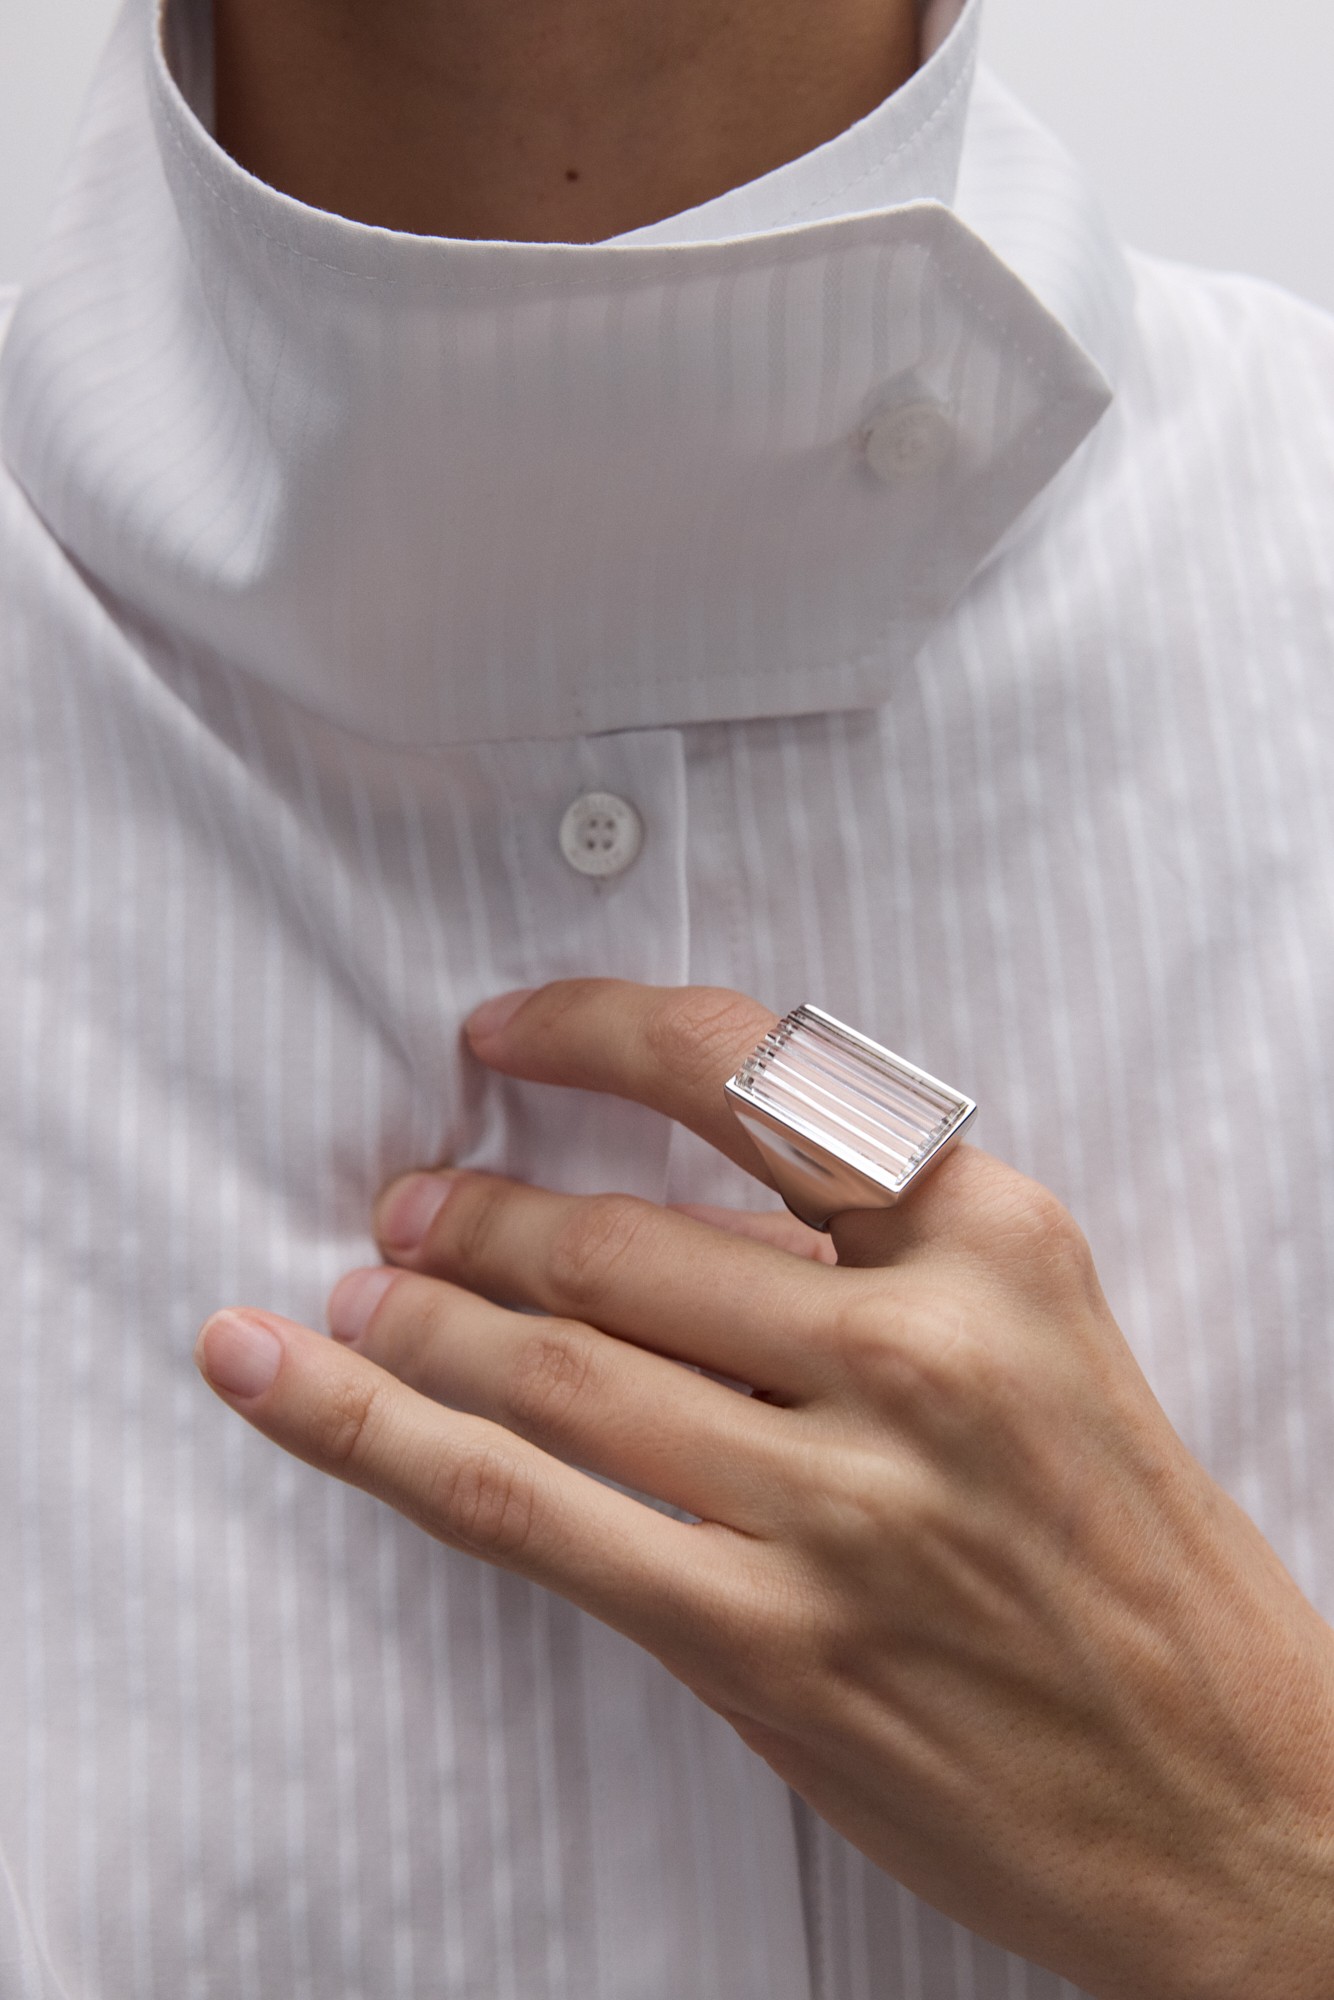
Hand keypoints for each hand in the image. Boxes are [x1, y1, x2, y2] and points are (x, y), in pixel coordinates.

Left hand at [195, 981, 1333, 1998]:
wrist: (1241, 1798)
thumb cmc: (1137, 1562)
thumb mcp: (1048, 1342)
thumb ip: (881, 1255)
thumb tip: (668, 1205)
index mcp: (997, 1241)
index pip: (754, 1076)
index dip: (593, 1034)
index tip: (502, 1034)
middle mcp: (917, 1347)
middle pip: (621, 1238)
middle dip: (477, 1213)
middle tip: (408, 1205)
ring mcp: (839, 1501)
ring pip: (553, 1364)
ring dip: (414, 1318)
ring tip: (354, 1296)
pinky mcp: (769, 1642)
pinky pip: (525, 1510)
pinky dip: (375, 1434)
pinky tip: (282, 1380)